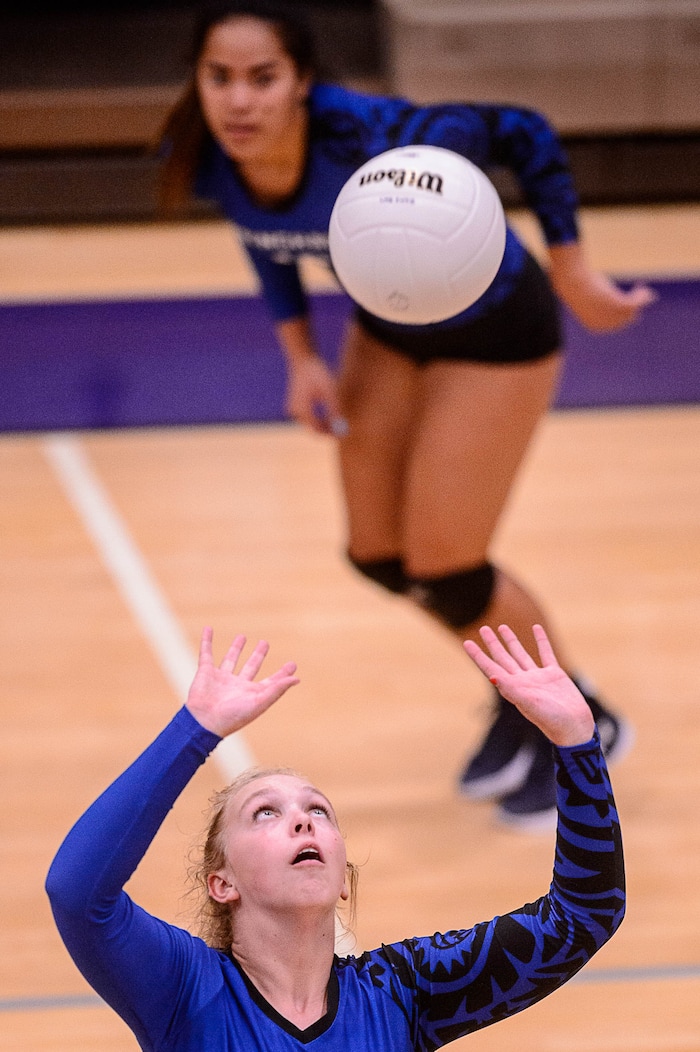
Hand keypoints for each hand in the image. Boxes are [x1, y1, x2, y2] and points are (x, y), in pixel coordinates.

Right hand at [185, 627, 299, 737]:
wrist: (204, 722)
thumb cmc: (233, 716)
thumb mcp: (259, 702)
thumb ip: (277, 690)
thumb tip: (297, 679)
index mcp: (252, 694)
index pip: (271, 681)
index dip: (282, 674)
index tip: (292, 664)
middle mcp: (238, 685)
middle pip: (251, 667)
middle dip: (258, 655)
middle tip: (264, 643)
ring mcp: (221, 679)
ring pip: (231, 659)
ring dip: (236, 648)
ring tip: (242, 636)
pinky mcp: (206, 673)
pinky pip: (206, 654)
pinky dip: (206, 641)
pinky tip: (208, 629)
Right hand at [286, 355, 346, 435]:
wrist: (303, 361)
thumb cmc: (317, 373)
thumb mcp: (329, 390)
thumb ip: (334, 408)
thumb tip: (342, 425)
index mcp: (301, 408)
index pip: (316, 429)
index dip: (330, 433)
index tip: (343, 433)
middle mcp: (295, 411)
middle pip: (313, 428)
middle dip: (327, 430)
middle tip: (342, 431)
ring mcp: (293, 409)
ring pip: (311, 423)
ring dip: (324, 423)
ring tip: (335, 415)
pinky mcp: (295, 406)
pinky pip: (309, 417)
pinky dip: (319, 417)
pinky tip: (327, 406)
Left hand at [463, 624, 594, 746]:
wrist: (574, 727)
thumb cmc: (550, 719)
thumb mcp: (528, 703)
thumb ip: (510, 689)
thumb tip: (492, 677)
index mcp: (513, 687)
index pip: (491, 668)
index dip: (478, 656)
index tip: (466, 642)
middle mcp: (522, 681)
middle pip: (503, 658)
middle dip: (493, 644)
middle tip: (483, 628)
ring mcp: (538, 677)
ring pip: (521, 654)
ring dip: (511, 641)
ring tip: (502, 627)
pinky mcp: (555, 675)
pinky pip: (545, 653)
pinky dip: (541, 640)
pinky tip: (536, 628)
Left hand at [549, 242, 656, 331]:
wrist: (572, 280)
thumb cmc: (576, 286)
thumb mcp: (587, 296)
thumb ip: (597, 301)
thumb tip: (606, 299)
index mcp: (595, 327)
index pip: (615, 324)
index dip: (624, 314)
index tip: (628, 301)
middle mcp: (604, 325)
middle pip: (627, 319)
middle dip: (634, 308)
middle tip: (638, 294)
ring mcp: (611, 316)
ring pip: (633, 311)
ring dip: (640, 300)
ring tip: (641, 289)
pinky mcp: (617, 304)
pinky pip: (636, 303)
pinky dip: (642, 296)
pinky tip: (641, 287)